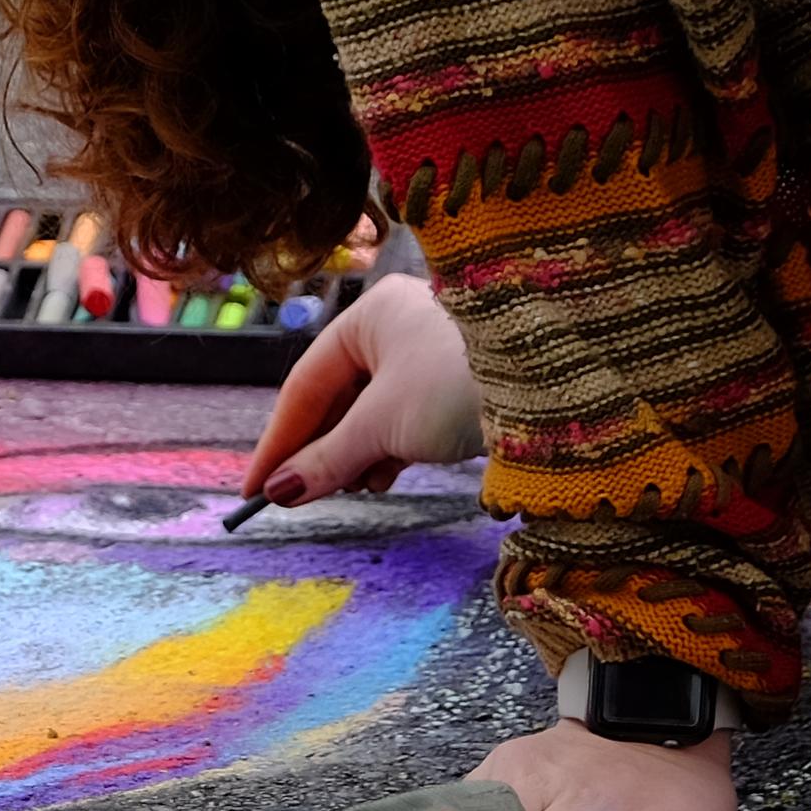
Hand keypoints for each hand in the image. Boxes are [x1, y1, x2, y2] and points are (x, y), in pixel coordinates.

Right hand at [242, 271, 483, 508]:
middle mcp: (398, 324)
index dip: (277, 441)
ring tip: (359, 485)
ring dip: (358, 454)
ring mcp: (430, 352)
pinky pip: (405, 416)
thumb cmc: (460, 384)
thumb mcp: (383, 427)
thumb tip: (281, 492)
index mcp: (370, 313)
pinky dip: (390, 449)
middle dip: (322, 450)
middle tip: (301, 497)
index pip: (305, 383)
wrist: (557, 385)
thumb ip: (328, 459)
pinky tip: (387, 475)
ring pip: (373, 411)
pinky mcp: (458, 381)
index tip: (253, 490)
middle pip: (339, 397)